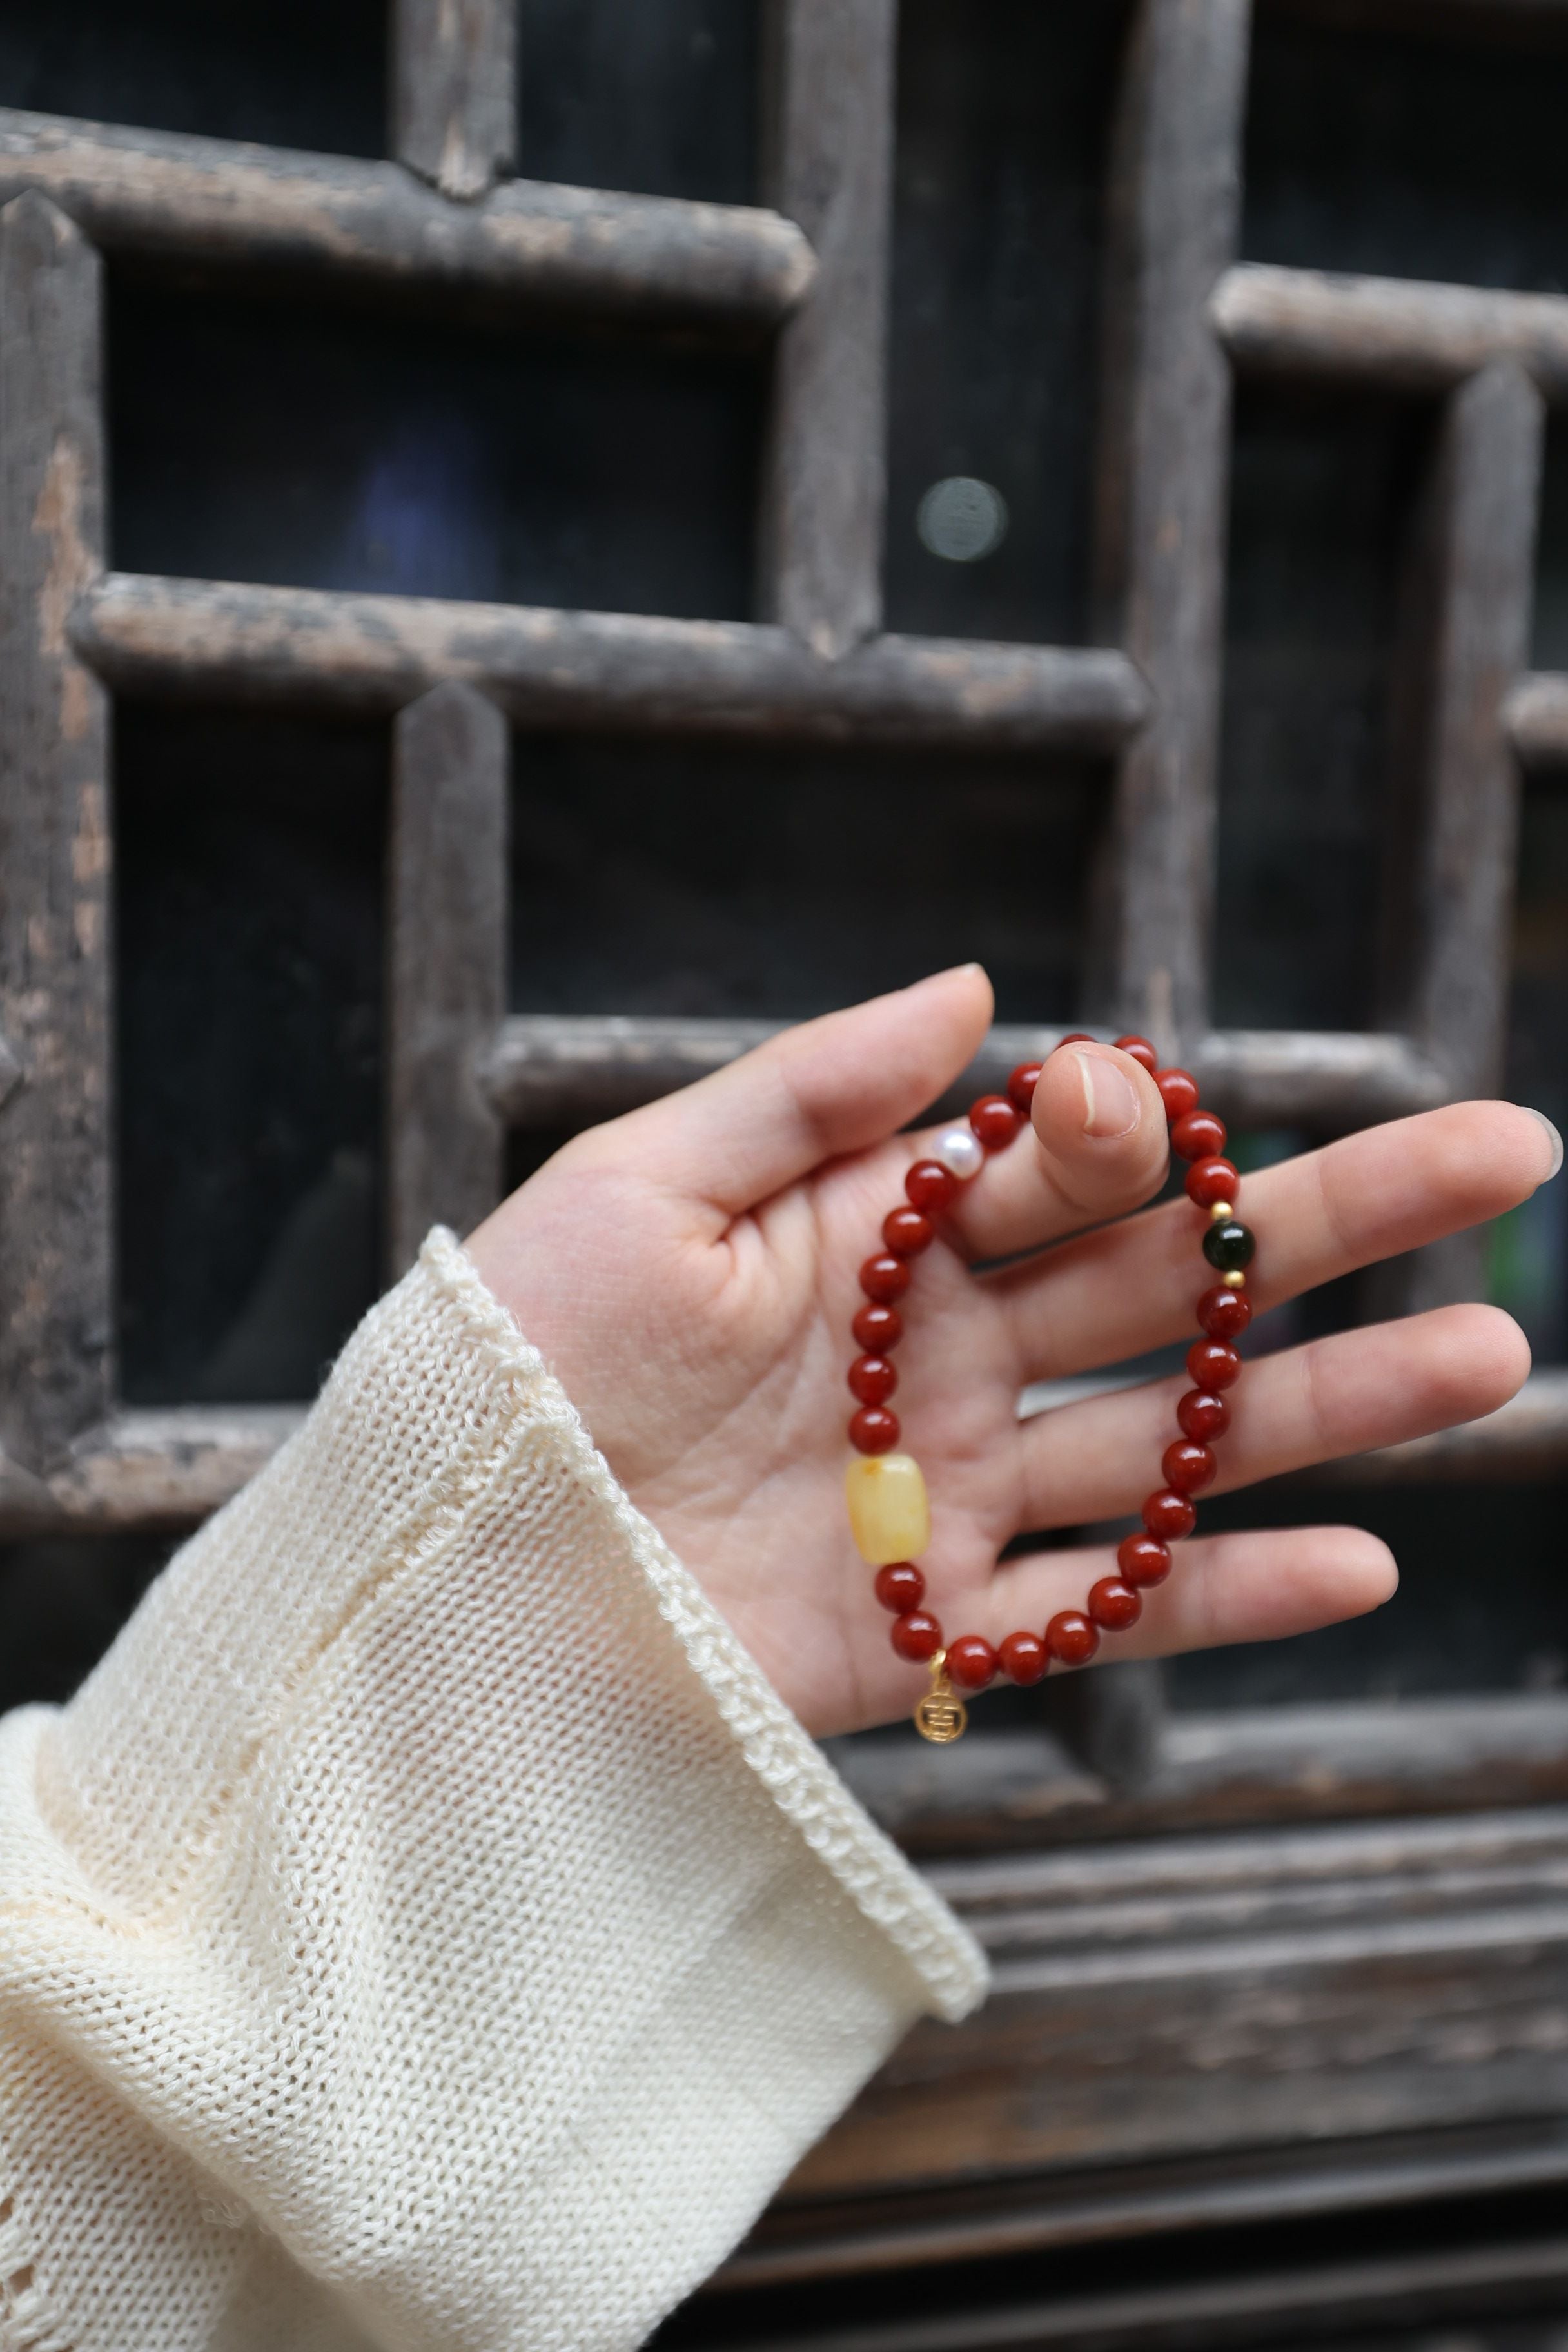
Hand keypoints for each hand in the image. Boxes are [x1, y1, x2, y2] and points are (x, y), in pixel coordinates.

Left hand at [465, 966, 1557, 1737]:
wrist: (441, 1562)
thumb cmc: (517, 1356)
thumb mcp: (642, 1184)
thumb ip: (813, 1088)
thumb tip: (979, 987)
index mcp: (886, 1240)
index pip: (1061, 1169)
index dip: (1132, 1131)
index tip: (1146, 1103)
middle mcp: (951, 1361)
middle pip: (1170, 1288)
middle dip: (1334, 1226)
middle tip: (1508, 1156)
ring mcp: (957, 1498)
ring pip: (1177, 1445)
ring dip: (1332, 1406)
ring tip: (1487, 1355)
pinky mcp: (933, 1634)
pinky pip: (1103, 1614)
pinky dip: (1227, 1594)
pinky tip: (1359, 1559)